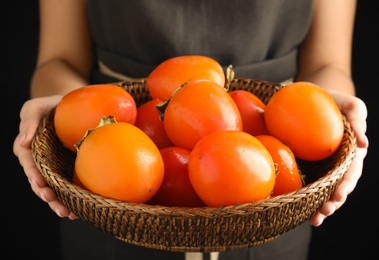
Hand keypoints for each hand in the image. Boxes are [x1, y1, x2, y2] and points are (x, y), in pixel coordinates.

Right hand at [13, 96, 77, 219]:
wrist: (69, 107)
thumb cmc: (50, 106)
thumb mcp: (37, 108)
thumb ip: (29, 121)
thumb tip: (23, 141)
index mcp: (29, 148)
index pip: (29, 164)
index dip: (34, 176)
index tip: (41, 185)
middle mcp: (39, 161)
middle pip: (40, 182)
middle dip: (47, 195)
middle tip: (58, 206)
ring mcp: (53, 167)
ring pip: (53, 188)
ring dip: (58, 202)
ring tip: (68, 214)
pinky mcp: (67, 169)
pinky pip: (67, 185)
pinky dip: (71, 198)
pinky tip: (78, 210)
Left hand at [309, 91, 368, 225]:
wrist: (314, 97)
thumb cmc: (335, 100)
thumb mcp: (350, 104)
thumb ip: (357, 118)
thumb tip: (364, 144)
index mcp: (350, 152)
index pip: (350, 172)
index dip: (345, 185)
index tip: (338, 197)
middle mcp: (338, 163)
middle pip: (338, 186)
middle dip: (333, 201)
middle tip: (324, 213)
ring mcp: (323, 166)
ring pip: (324, 189)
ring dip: (320, 205)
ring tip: (315, 220)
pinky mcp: (308, 164)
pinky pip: (307, 180)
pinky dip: (304, 196)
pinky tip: (295, 209)